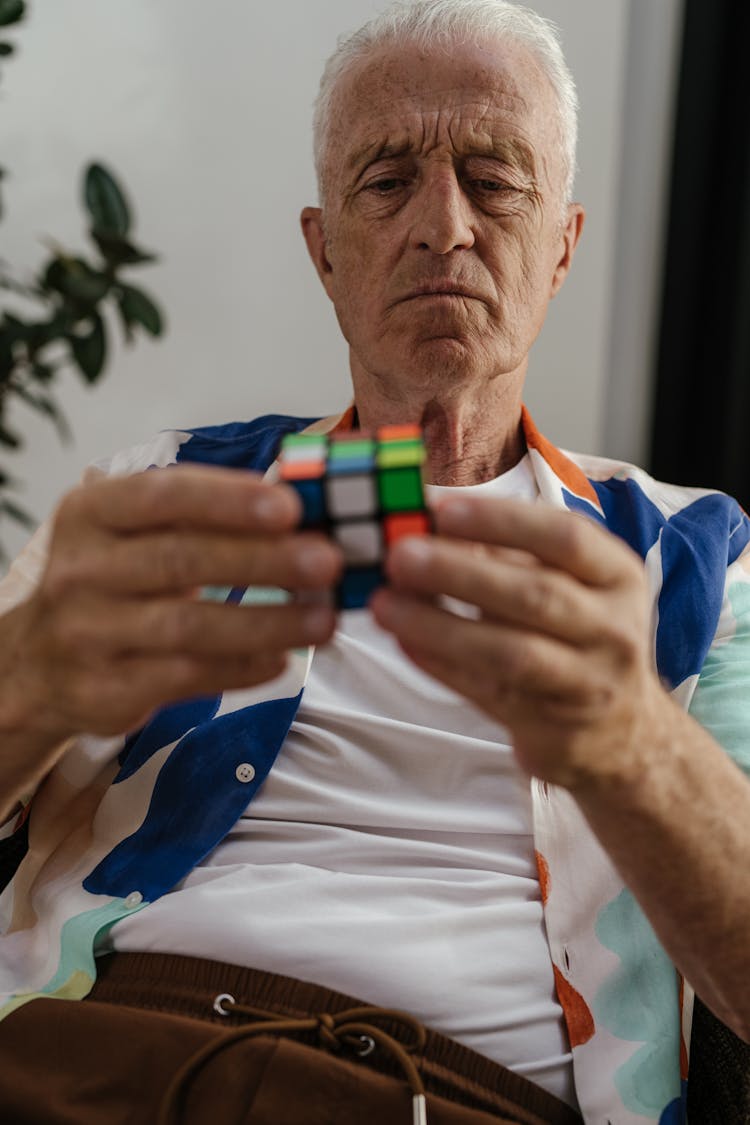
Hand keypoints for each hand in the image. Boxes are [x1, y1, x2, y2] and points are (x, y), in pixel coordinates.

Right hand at [0, 464, 341, 749]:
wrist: (38, 664)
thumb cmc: (111, 584)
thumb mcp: (132, 535)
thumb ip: (200, 520)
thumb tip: (299, 511)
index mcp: (91, 514)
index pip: (162, 496)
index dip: (228, 500)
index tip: (290, 507)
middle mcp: (81, 570)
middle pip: (181, 560)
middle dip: (263, 560)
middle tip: (327, 562)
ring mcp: (87, 633)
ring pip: (188, 626)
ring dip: (266, 622)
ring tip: (323, 620)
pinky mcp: (104, 689)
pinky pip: (186, 677)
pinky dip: (241, 668)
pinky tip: (283, 660)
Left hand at [371, 494, 660, 791]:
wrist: (621, 732)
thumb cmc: (579, 639)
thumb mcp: (568, 586)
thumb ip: (509, 556)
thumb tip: (428, 521)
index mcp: (618, 576)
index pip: (565, 538)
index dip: (501, 522)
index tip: (442, 510)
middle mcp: (613, 628)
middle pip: (535, 595)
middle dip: (460, 572)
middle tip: (400, 556)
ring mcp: (588, 682)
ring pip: (510, 652)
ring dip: (440, 625)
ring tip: (387, 605)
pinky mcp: (554, 727)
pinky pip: (489, 692)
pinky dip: (441, 665)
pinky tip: (404, 642)